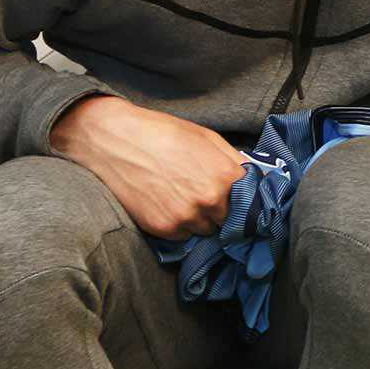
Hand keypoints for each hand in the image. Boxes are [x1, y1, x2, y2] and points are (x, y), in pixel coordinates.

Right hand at [50, 94, 243, 238]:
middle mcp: (210, 201)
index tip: (237, 196)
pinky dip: (179, 224)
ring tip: (180, 195)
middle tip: (201, 191)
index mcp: (226, 176)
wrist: (115, 140)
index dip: (244, 198)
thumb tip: (254, 176)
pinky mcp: (163, 228)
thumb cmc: (162, 133)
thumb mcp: (206, 137)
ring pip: (206, 229)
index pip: (251, 201)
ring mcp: (186, 218)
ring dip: (200, 219)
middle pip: (230, 219)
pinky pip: (183, 235)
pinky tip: (165, 202)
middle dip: (221, 208)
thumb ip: (233, 160)